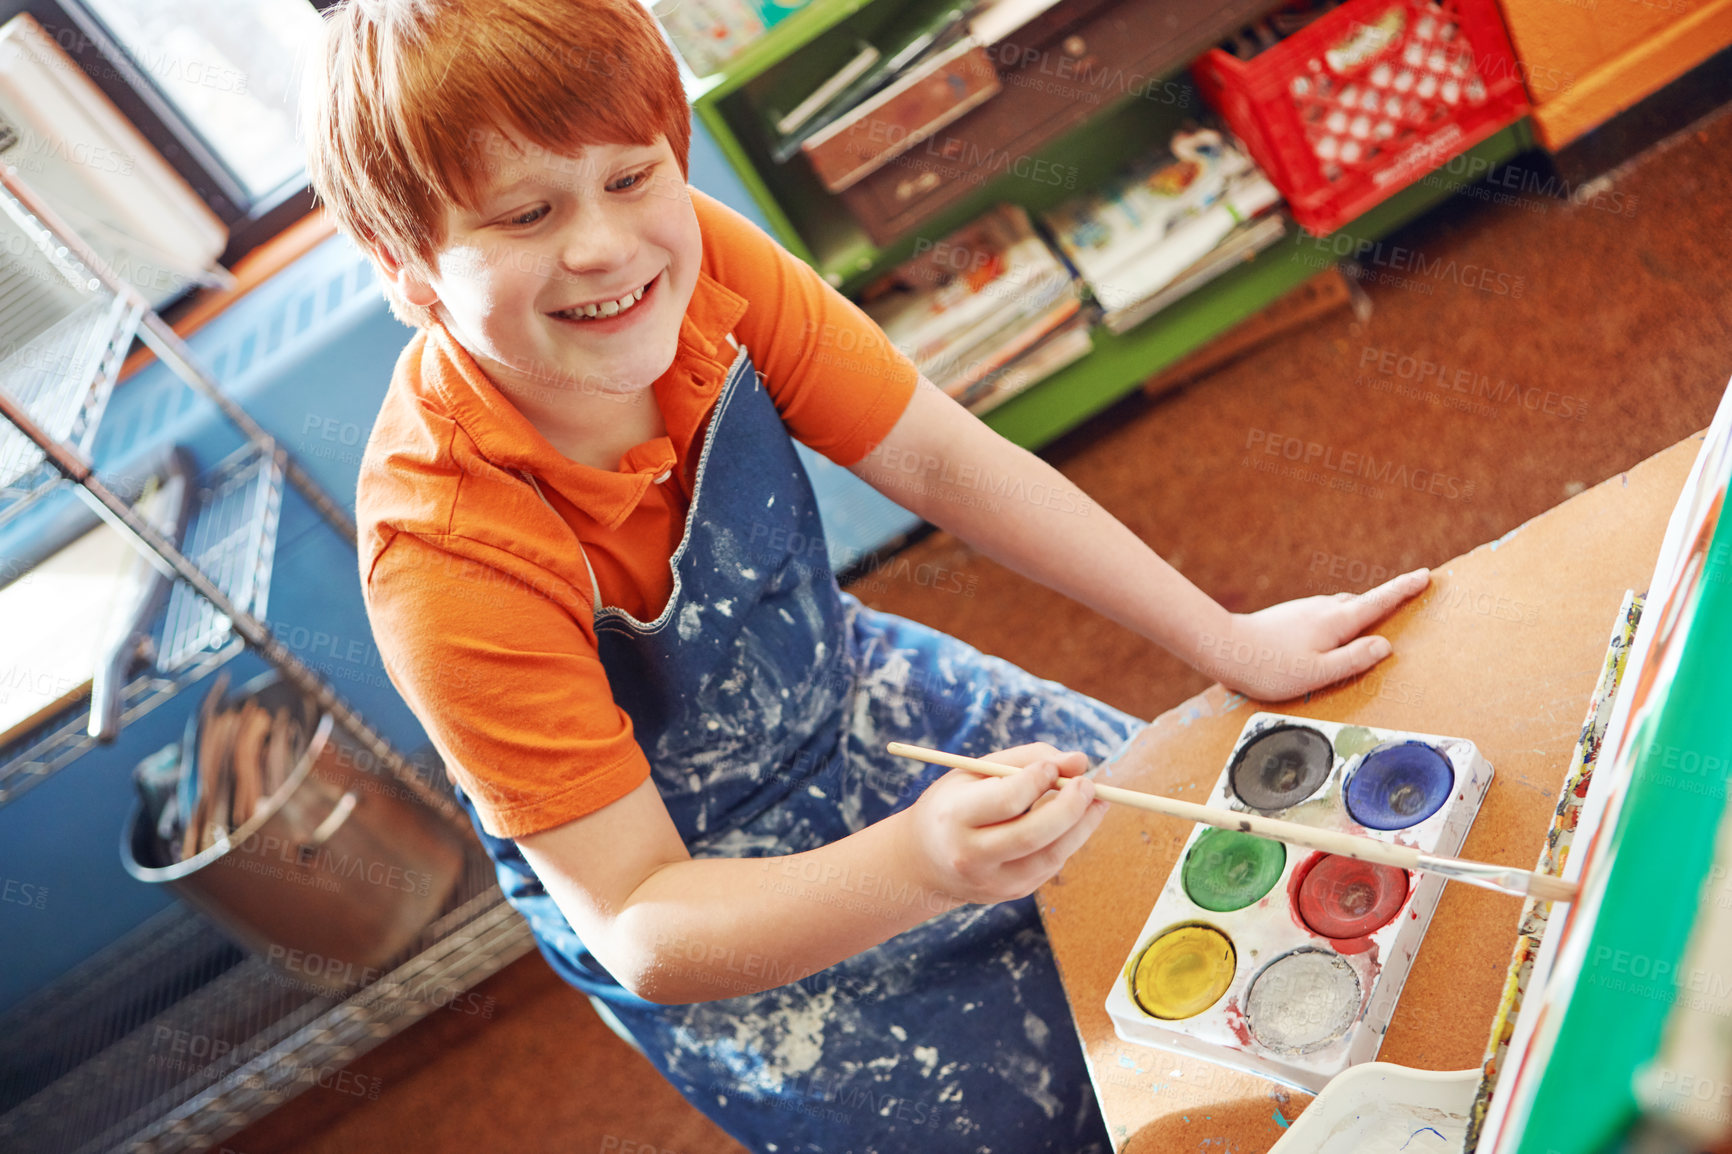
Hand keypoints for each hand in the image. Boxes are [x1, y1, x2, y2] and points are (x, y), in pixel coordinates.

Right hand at [899, 742, 1108, 905]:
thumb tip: (1080, 760)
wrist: (924, 861)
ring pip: (1050, 856)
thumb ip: (1026, 760)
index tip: (1055, 765)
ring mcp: (991, 881)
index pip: (1006, 800)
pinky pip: (1049, 866)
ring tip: (1096, 801)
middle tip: (1089, 784)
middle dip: (1070, 806)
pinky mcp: (1010, 893)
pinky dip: (1067, 841)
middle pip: (1032, 834)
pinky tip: (1072, 822)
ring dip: (1081, 826)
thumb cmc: (955, 804)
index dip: (1037, 780)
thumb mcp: (976, 773)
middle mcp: (970, 855)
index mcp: (955, 816)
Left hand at [1198, 568, 1430, 700]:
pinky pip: (1323, 616)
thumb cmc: (1270, 667)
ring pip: (1340, 609)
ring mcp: (1304, 609)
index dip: (1404, 589)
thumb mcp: (1319, 672)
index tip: (1426, 575)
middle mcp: (1322, 609)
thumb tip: (1385, 646)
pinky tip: (1328, 639)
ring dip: (1357, 615)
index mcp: (1336, 621)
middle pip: (1361, 604)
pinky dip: (1336, 623)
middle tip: (1407, 600)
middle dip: (1383, 604)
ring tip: (1369, 629)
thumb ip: (1354, 660)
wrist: (1224, 648)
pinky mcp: (1290, 616)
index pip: (1379, 602)